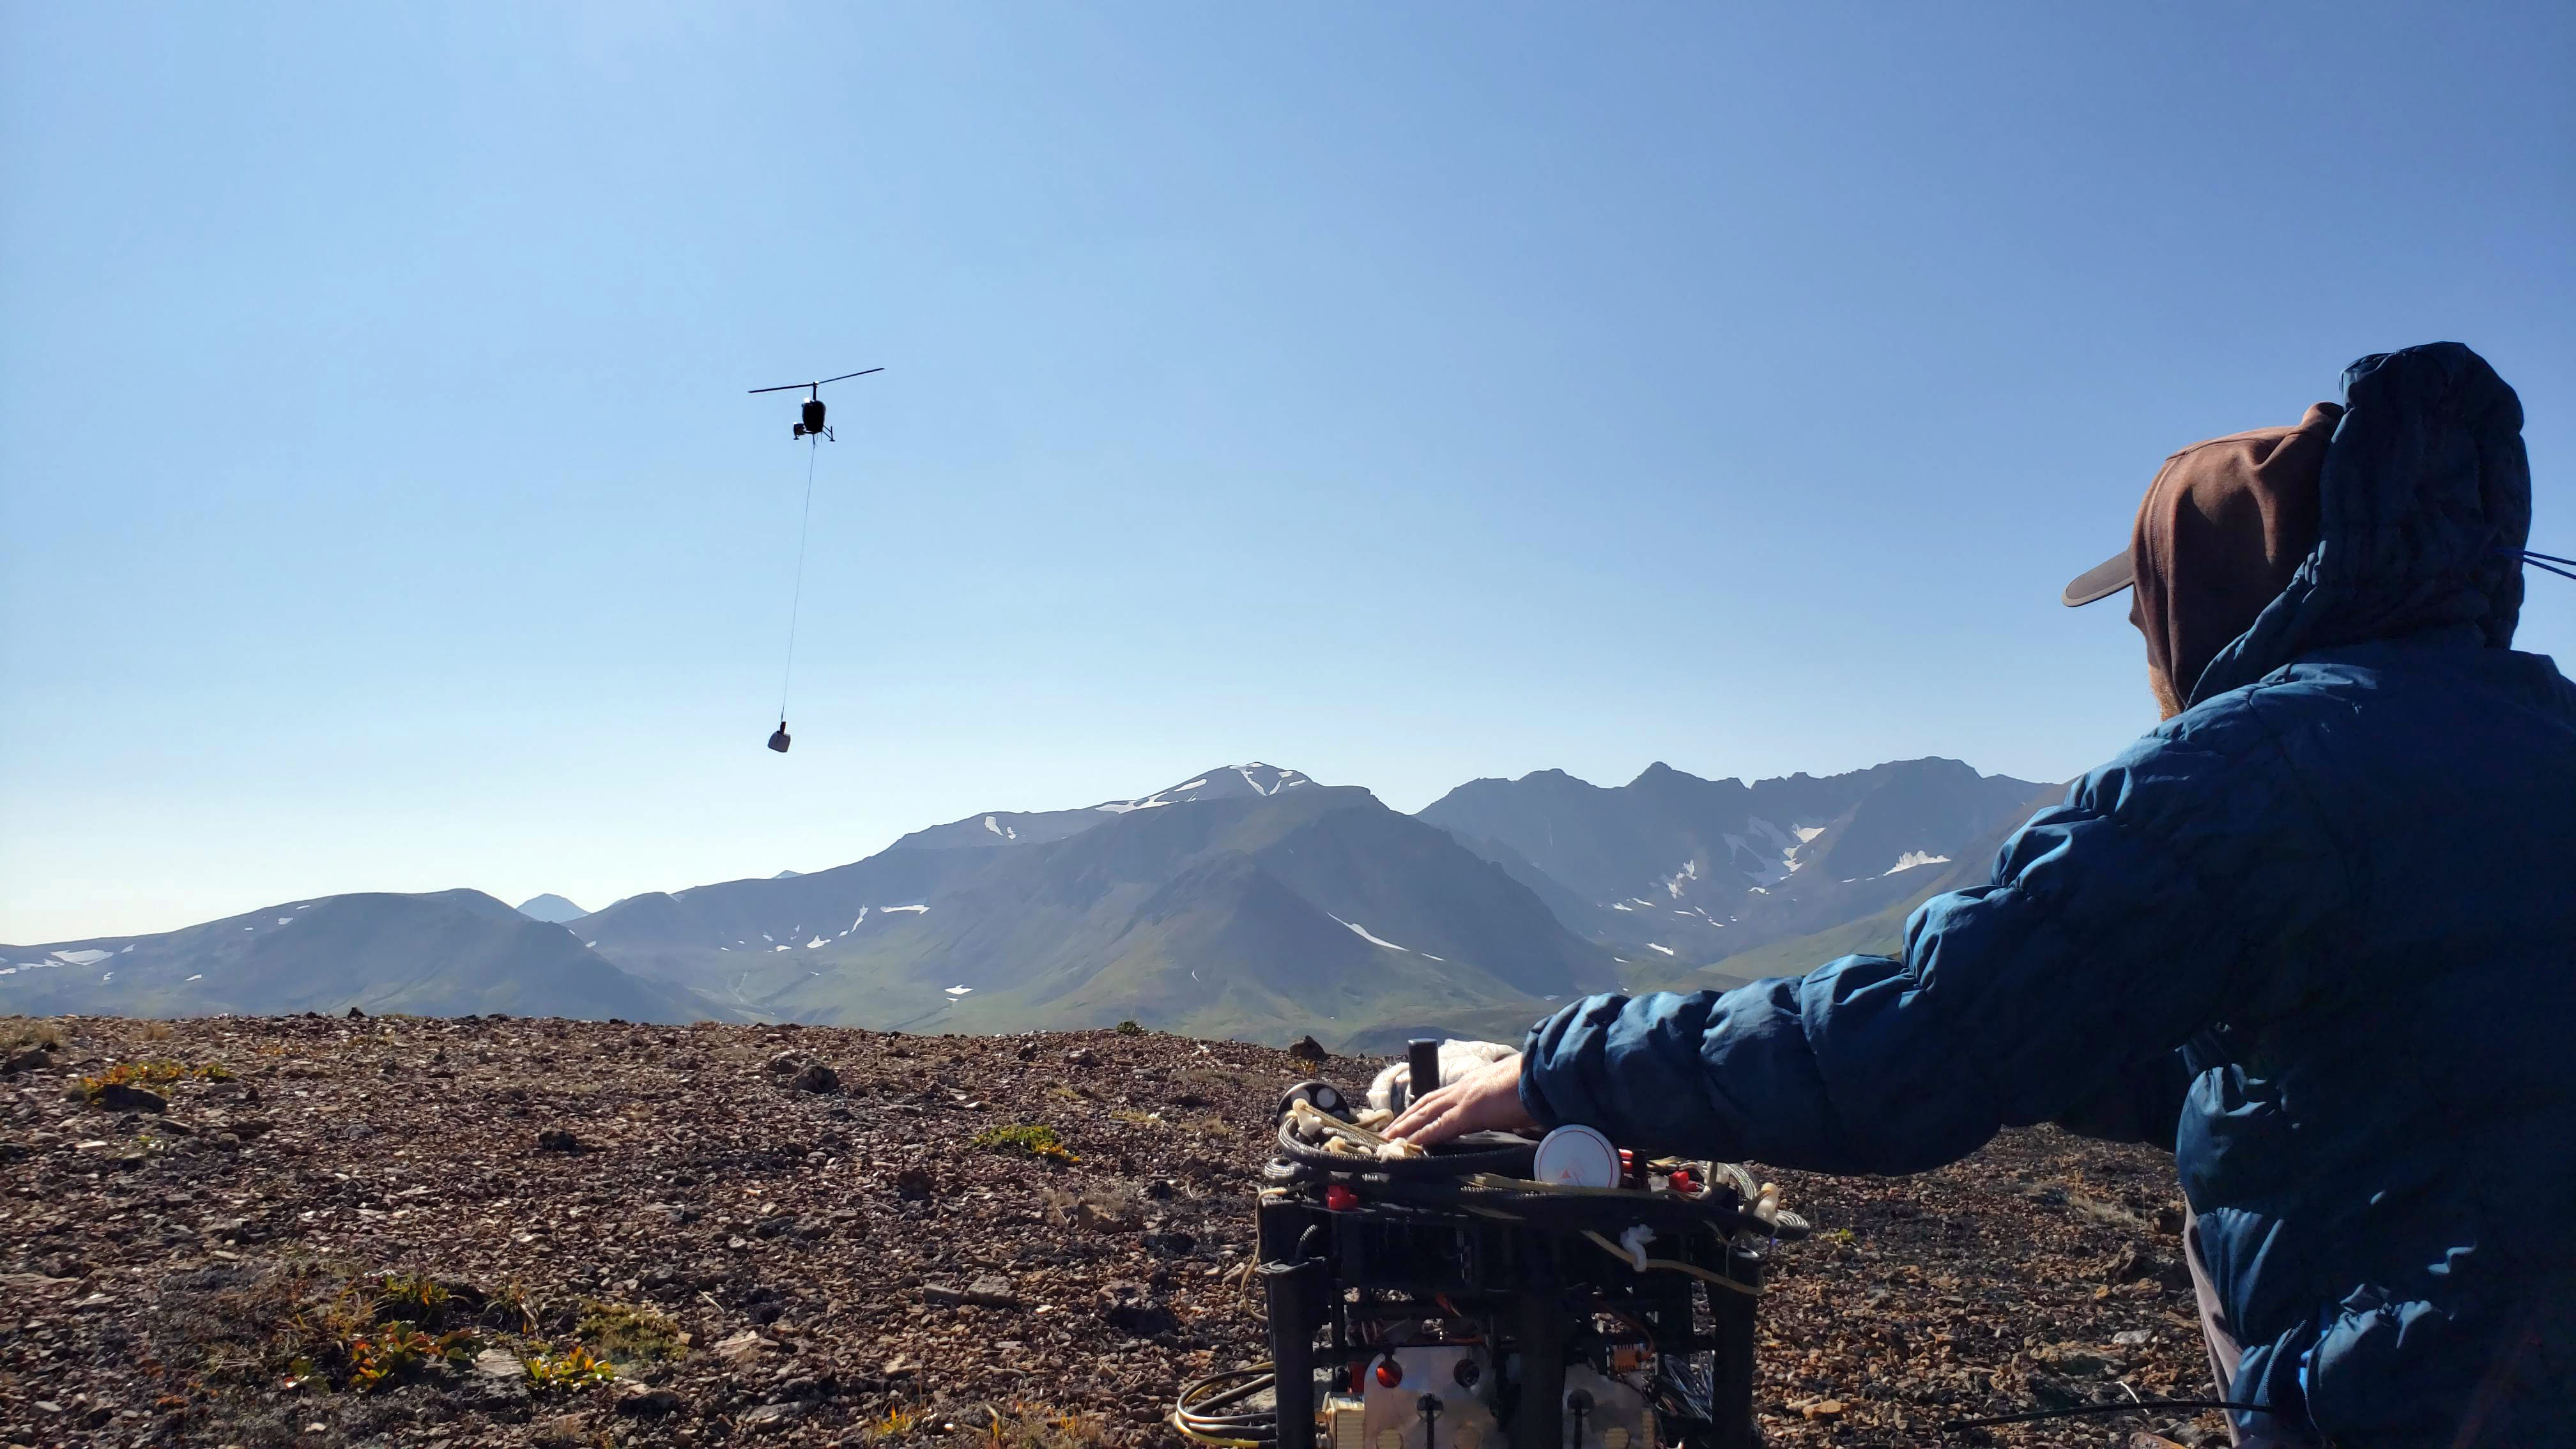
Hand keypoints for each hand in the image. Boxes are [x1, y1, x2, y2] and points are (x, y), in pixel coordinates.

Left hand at [1385, 1052, 1537, 1145]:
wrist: (1545, 1073)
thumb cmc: (1535, 1086)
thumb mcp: (1511, 1097)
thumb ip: (1502, 1107)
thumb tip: (1507, 1118)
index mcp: (1473, 1084)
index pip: (1440, 1097)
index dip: (1422, 1109)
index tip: (1407, 1120)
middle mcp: (1464, 1088)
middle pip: (1426, 1103)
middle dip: (1406, 1118)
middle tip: (1387, 1133)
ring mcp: (1465, 1097)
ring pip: (1426, 1113)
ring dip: (1406, 1126)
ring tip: (1388, 1139)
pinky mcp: (1470, 1111)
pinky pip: (1441, 1126)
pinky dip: (1423, 1136)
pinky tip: (1409, 1144)